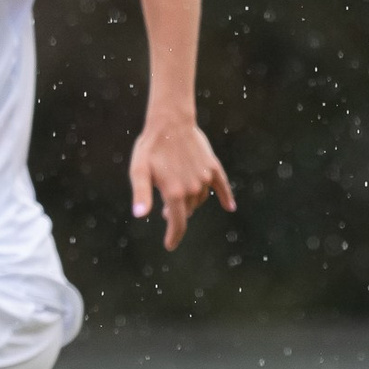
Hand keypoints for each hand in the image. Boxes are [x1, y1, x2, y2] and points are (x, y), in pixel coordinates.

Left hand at [129, 116, 234, 250]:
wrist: (170, 122)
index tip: (169, 246)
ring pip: (199, 199)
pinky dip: (225, 197)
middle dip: (177, 215)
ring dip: (190, 203)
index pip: (177, 223)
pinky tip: (230, 207)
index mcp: (174, 192)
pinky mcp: (212, 167)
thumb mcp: (138, 171)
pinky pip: (222, 186)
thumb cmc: (150, 148)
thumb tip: (139, 215)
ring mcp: (205, 178)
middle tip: (166, 212)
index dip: (173, 236)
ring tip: (178, 199)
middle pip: (187, 211)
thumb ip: (141, 194)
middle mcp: (192, 188)